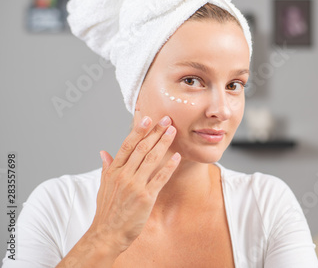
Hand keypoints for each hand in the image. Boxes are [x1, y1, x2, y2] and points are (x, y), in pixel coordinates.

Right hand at [90, 115, 180, 255]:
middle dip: (155, 132)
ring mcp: (135, 185)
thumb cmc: (107, 211)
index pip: (127, 145)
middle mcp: (124, 175)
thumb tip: (104, 152)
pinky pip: (160, 178)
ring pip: (151, 159)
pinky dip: (169, 167)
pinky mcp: (146, 197)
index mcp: (113, 171)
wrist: (107, 234)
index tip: (147, 119)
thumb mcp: (103, 186)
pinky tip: (177, 157)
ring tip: (173, 132)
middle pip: (141, 148)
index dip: (138, 131)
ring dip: (164, 143)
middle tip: (166, 120)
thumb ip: (107, 167)